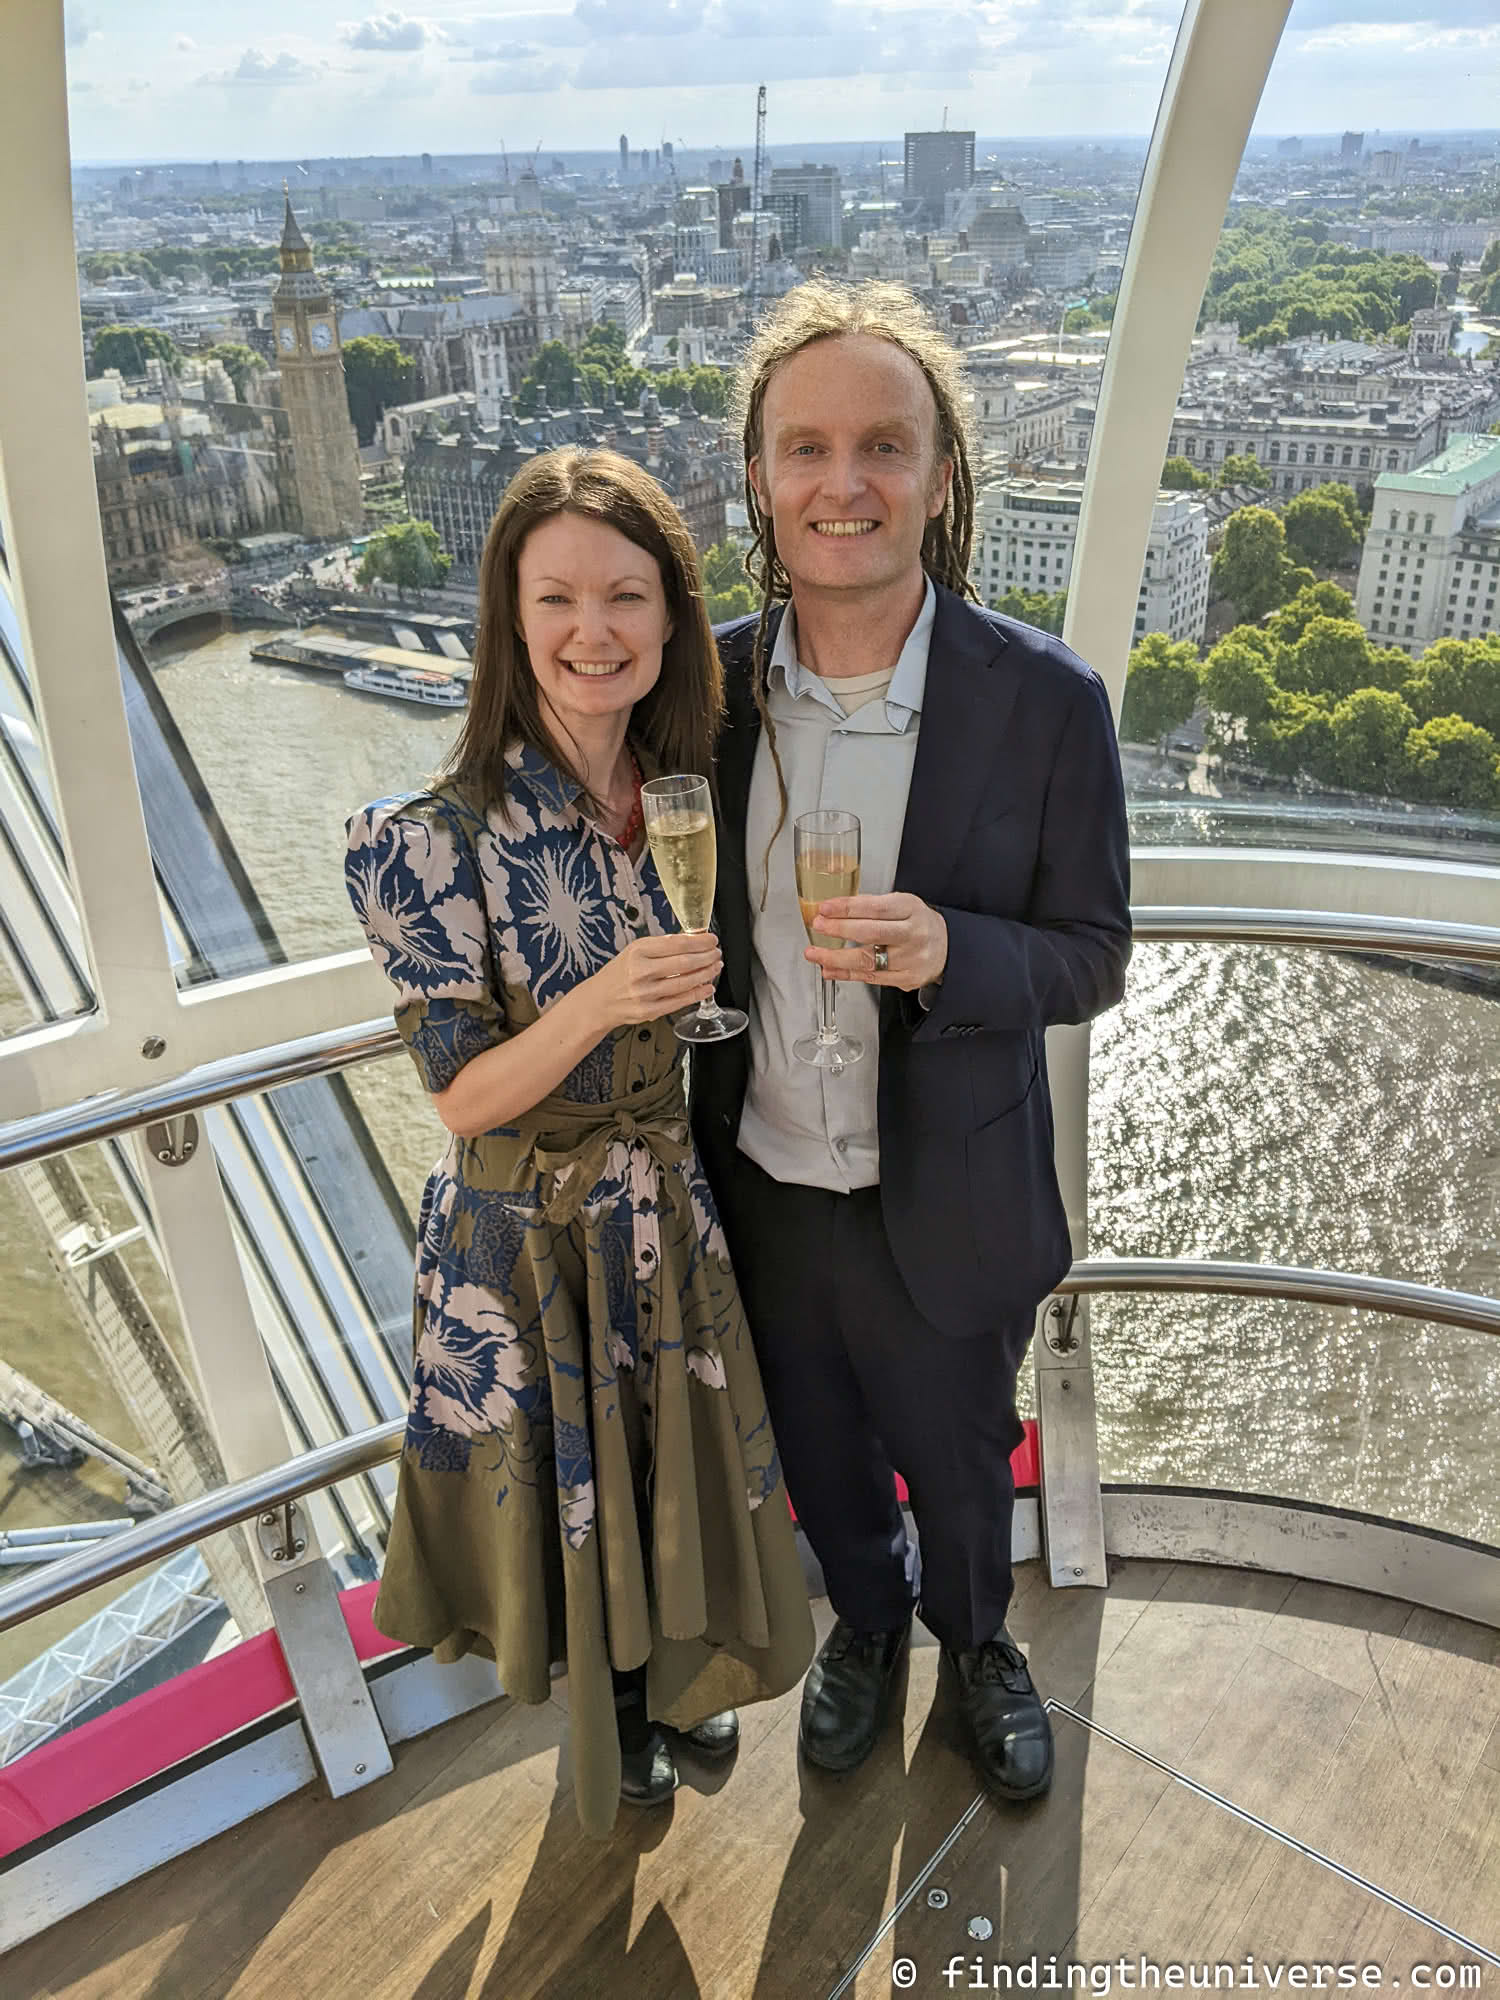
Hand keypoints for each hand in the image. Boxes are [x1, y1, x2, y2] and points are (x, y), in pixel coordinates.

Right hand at [588, 932, 722, 1028]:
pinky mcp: (650, 1010)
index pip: (676, 943)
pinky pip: (680, 1001)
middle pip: (684, 962)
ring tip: (715, 967)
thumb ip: (662, 946)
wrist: (599, 1000)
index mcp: (638, 951)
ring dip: (706, 974)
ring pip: (685, 982)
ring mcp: (646, 993)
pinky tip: (707, 987)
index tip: (711, 940)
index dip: (699, 942)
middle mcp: (641, 971)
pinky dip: (698, 994)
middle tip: (716, 953)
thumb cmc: (619, 974)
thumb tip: (693, 940)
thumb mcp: (635, 951)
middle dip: (706, 957)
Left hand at [806, 894, 947, 991]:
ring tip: (814, 954)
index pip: (875, 907)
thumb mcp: (903, 904)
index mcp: (911, 909)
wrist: (947, 948)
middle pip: (871, 933)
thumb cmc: (918, 923)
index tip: (825, 908)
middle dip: (839, 929)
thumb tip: (834, 910)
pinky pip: (870, 978)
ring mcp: (910, 959)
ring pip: (868, 960)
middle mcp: (913, 934)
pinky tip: (829, 969)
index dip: (847, 908)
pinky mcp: (906, 979)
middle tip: (818, 926)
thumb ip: (873, 907)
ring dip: (836, 958)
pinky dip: (846, 974)